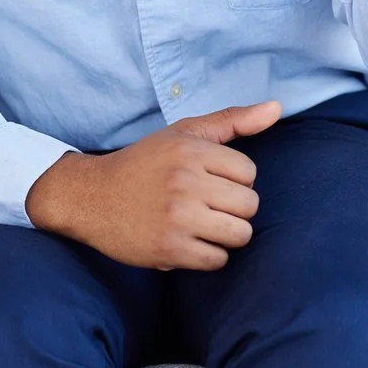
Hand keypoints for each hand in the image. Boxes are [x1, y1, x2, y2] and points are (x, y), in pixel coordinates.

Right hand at [26, 102, 279, 269]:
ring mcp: (178, 217)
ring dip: (225, 234)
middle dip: (233, 208)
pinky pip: (218, 260)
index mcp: (190, 150)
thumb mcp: (183, 134)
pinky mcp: (170, 249)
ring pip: (239, 235)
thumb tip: (277, 107)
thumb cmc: (144, 163)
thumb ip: (232, 120)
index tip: (209, 181)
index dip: (233, 180)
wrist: (90, 197)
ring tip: (202, 225)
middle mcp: (185, 182)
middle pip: (249, 205)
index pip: (249, 172)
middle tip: (206, 206)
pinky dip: (208, 255)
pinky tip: (188, 242)